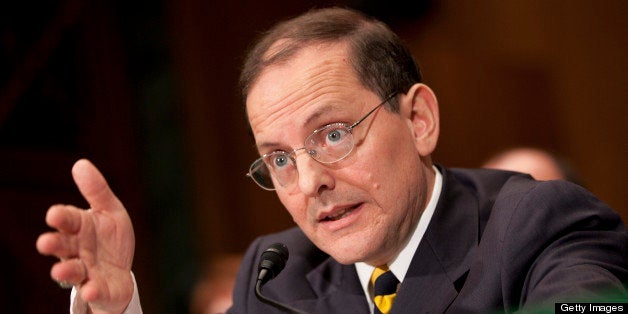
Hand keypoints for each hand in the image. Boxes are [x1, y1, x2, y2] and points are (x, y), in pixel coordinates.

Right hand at [36, 159, 135, 313]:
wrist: (121, 272)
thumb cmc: (110, 239)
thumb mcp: (110, 211)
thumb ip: (97, 191)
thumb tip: (80, 163)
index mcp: (80, 228)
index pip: (68, 220)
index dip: (61, 217)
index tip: (54, 214)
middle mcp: (77, 250)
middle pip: (63, 246)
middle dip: (53, 244)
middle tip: (45, 243)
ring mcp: (86, 271)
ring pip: (72, 270)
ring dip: (65, 270)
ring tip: (60, 270)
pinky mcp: (98, 288)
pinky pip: (94, 290)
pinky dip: (92, 290)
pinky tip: (92, 289)